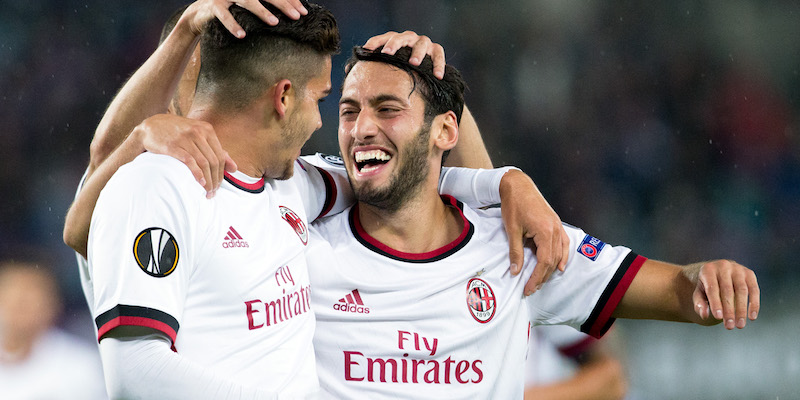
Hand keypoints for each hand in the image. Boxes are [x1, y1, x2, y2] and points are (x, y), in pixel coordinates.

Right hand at [131, 114, 236, 197]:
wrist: (151, 126)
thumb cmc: (178, 133)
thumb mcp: (199, 136)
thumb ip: (217, 150)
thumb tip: (235, 168)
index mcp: (207, 130)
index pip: (221, 156)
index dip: (222, 174)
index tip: (219, 187)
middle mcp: (198, 132)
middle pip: (214, 161)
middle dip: (216, 180)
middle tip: (212, 193)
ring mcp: (186, 138)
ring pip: (204, 163)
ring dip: (208, 181)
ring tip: (207, 192)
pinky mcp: (173, 146)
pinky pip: (190, 161)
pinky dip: (197, 174)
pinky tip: (200, 183)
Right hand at [182, 0, 307, 37]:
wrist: (199, 14)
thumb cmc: (231, 12)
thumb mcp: (248, 8)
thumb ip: (264, 8)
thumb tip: (290, 15)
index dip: (290, 0)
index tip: (303, 11)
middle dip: (283, 4)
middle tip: (297, 16)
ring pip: (247, 1)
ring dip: (262, 11)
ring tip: (274, 22)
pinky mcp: (214, 6)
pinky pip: (224, 15)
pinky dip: (233, 25)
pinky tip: (242, 35)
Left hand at [363, 31, 445, 78]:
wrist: (421, 68)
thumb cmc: (399, 67)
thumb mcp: (384, 65)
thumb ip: (368, 66)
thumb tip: (348, 70)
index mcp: (394, 40)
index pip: (382, 38)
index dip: (374, 42)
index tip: (366, 50)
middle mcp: (408, 38)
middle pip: (401, 37)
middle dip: (394, 44)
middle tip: (387, 53)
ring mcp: (423, 43)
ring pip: (421, 43)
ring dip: (417, 53)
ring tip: (413, 63)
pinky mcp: (435, 50)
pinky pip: (438, 54)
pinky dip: (439, 64)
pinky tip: (437, 75)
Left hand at [499, 169, 568, 295]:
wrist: (518, 185)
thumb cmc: (514, 204)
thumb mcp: (512, 230)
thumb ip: (515, 252)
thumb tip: (515, 271)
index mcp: (545, 231)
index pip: (544, 262)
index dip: (536, 277)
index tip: (528, 288)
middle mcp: (555, 229)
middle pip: (553, 260)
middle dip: (542, 276)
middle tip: (532, 288)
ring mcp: (557, 226)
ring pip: (559, 254)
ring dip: (551, 269)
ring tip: (541, 280)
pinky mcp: (555, 223)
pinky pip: (563, 244)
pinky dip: (562, 256)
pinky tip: (559, 266)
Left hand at [691, 260, 759, 329]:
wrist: (718, 270)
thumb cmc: (707, 285)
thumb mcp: (699, 293)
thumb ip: (699, 303)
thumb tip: (704, 315)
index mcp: (708, 270)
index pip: (712, 288)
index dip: (715, 303)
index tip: (718, 318)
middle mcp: (724, 266)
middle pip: (728, 290)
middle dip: (729, 310)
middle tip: (729, 326)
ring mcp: (738, 269)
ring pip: (742, 291)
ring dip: (742, 310)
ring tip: (740, 325)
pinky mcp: (749, 273)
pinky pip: (754, 290)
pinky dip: (754, 304)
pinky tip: (752, 317)